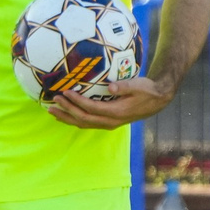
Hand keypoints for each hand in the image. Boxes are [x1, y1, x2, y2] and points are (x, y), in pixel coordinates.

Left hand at [49, 76, 171, 128]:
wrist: (157, 100)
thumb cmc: (147, 90)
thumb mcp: (139, 85)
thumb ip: (125, 86)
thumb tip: (111, 86)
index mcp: (117, 112)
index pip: (92, 108)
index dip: (77, 102)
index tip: (66, 92)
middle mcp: (111, 121)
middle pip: (84, 119)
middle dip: (67, 111)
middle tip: (54, 101)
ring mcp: (109, 123)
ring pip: (83, 124)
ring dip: (67, 118)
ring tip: (52, 111)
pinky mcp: (107, 122)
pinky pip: (87, 123)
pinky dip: (74, 120)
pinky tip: (65, 115)